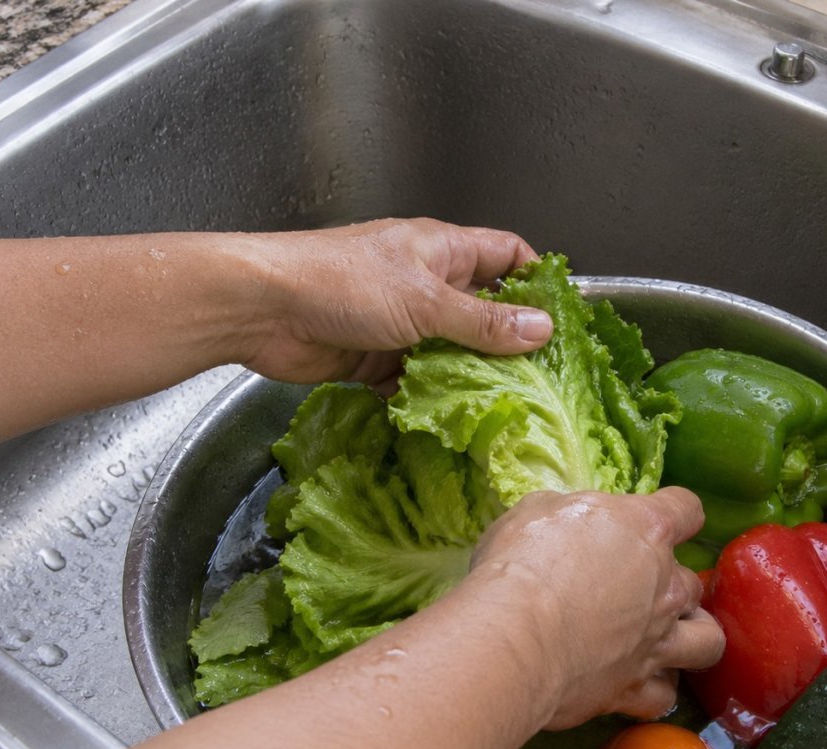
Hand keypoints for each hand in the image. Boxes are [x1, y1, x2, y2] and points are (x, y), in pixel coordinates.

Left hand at [238, 218, 553, 387]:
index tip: (562, 318)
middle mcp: (425, 282)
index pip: (506, 255)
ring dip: (468, 376)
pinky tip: (446, 420)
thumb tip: (542, 330)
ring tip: (503, 408)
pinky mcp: (375, 357)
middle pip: (482, 310)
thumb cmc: (339, 283)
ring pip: (450, 351)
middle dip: (507, 342)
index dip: (536, 281)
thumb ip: (483, 322)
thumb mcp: (425, 302)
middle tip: (542, 379)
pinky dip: (428, 397)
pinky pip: (415, 380)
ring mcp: (400, 321)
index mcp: (442, 250)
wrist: (263, 310)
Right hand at [467, 487, 724, 728]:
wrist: (512, 637)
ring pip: (707, 640)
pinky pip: (663, 695)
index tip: (655, 519)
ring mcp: (657, 641)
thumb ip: (566, 513)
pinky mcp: (633, 688)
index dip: (675, 511)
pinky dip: (652, 688)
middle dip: (669, 583)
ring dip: (690, 636)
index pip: (686, 509)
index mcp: (646, 529)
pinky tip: (632, 680)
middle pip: (693, 582)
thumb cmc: (520, 564)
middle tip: (633, 588)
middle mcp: (665, 586)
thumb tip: (566, 522)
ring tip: (664, 637)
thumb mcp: (535, 511)